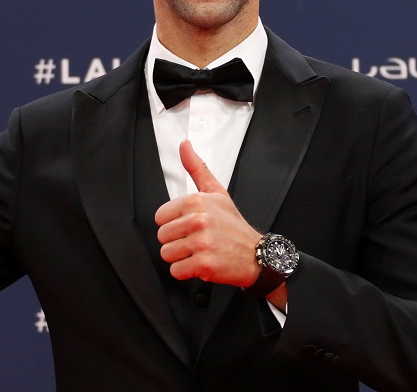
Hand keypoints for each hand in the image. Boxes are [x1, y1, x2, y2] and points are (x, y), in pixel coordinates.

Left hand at [154, 140, 261, 287]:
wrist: (256, 254)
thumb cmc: (233, 224)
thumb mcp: (216, 192)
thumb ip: (196, 168)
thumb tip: (184, 145)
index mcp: (196, 201)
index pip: (160, 217)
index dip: (173, 223)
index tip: (189, 225)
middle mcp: (198, 220)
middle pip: (162, 236)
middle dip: (177, 241)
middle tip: (196, 239)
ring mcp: (201, 243)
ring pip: (167, 254)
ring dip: (180, 257)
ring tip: (198, 251)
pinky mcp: (204, 264)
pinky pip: (176, 271)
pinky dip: (186, 271)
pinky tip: (200, 263)